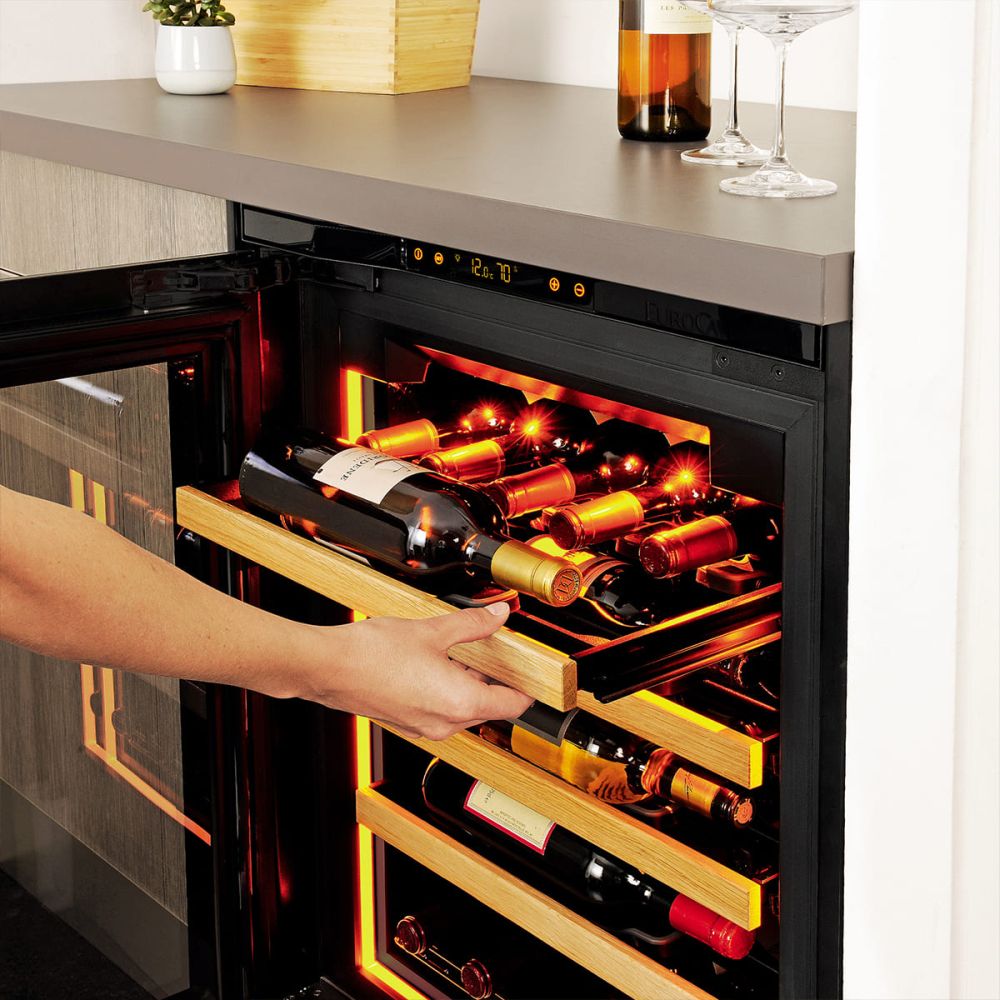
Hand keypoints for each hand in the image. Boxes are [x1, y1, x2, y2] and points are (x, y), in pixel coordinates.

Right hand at [294, 602, 533, 739]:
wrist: (327, 668)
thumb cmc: (372, 654)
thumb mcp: (433, 630)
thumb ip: (472, 624)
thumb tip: (498, 617)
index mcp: (460, 703)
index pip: (512, 705)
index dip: (528, 689)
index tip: (535, 675)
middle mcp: (445, 723)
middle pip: (489, 708)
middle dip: (496, 681)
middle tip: (497, 652)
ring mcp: (425, 727)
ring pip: (464, 709)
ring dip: (470, 685)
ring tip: (462, 652)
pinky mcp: (407, 723)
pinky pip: (441, 710)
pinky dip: (448, 691)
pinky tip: (437, 664)